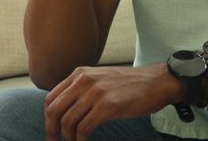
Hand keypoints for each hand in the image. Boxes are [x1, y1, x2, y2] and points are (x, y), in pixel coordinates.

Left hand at [43, 64, 180, 140]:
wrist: (158, 82)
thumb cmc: (131, 85)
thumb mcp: (101, 79)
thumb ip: (82, 89)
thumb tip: (64, 111)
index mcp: (80, 74)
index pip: (51, 98)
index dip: (48, 119)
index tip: (53, 132)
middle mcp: (84, 80)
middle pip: (54, 111)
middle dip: (52, 131)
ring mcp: (96, 92)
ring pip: (68, 122)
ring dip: (69, 139)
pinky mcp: (108, 106)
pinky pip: (84, 129)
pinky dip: (81, 140)